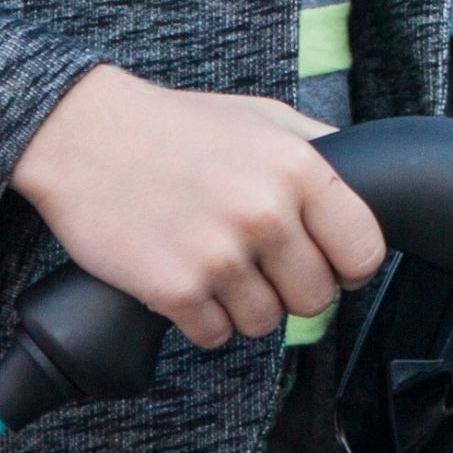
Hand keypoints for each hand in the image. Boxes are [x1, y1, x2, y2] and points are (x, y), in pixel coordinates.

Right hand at [6, 68, 381, 350]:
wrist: (81, 134)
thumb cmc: (174, 126)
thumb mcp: (261, 117)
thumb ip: (319, 150)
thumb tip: (371, 185)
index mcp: (296, 169)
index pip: (364, 253)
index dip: (346, 265)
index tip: (325, 261)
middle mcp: (264, 214)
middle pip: (316, 300)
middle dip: (290, 288)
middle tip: (257, 262)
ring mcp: (219, 256)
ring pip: (266, 323)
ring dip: (242, 304)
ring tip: (213, 262)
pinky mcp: (175, 289)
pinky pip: (215, 336)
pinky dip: (200, 317)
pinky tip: (183, 276)